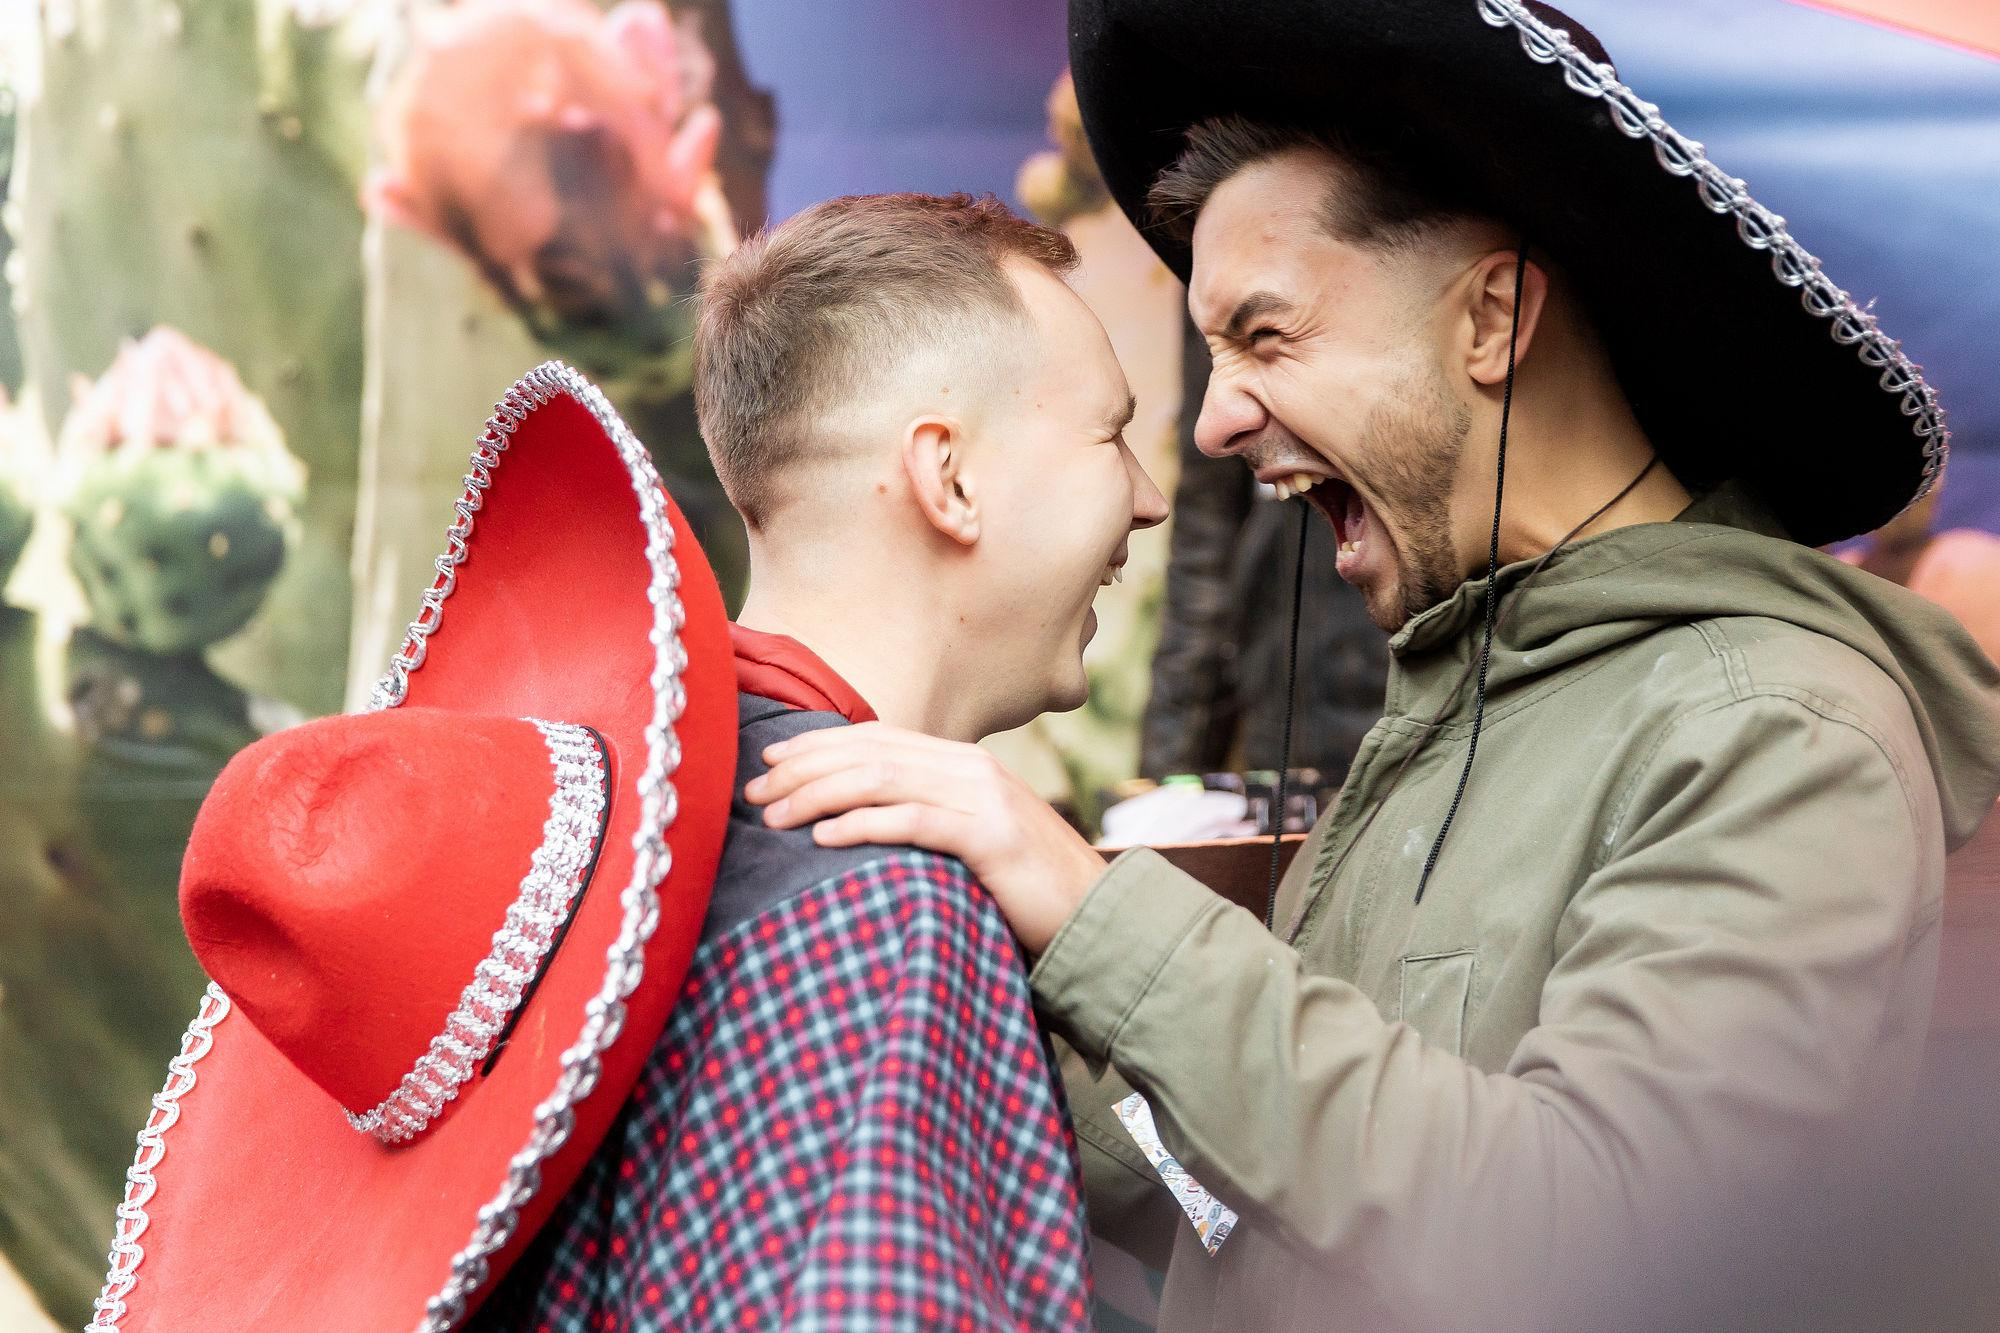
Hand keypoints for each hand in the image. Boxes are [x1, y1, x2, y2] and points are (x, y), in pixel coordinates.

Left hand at [744, 722, 1105, 954]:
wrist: (1096, 915)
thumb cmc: (1024, 888)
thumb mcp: (972, 839)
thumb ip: (928, 817)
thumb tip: (862, 818)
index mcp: (964, 763)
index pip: (876, 738)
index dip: (817, 744)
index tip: (768, 757)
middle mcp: (971, 769)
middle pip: (869, 752)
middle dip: (802, 767)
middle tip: (753, 789)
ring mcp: (983, 799)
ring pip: (881, 780)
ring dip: (817, 795)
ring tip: (774, 814)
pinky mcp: (990, 838)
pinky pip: (912, 822)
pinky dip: (861, 826)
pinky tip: (823, 838)